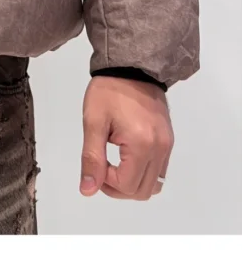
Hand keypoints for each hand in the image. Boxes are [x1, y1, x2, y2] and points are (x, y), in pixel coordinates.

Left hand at [80, 75, 173, 200]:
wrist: (131, 65)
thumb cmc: (109, 90)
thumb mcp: (93, 121)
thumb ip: (91, 158)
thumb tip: (87, 190)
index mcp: (142, 144)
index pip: (127, 186)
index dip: (106, 182)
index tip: (96, 162)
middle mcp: (160, 148)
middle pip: (142, 191)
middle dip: (119, 188)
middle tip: (102, 168)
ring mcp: (167, 145)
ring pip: (153, 185)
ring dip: (132, 183)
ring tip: (114, 164)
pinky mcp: (168, 140)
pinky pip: (159, 171)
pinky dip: (143, 173)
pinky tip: (127, 157)